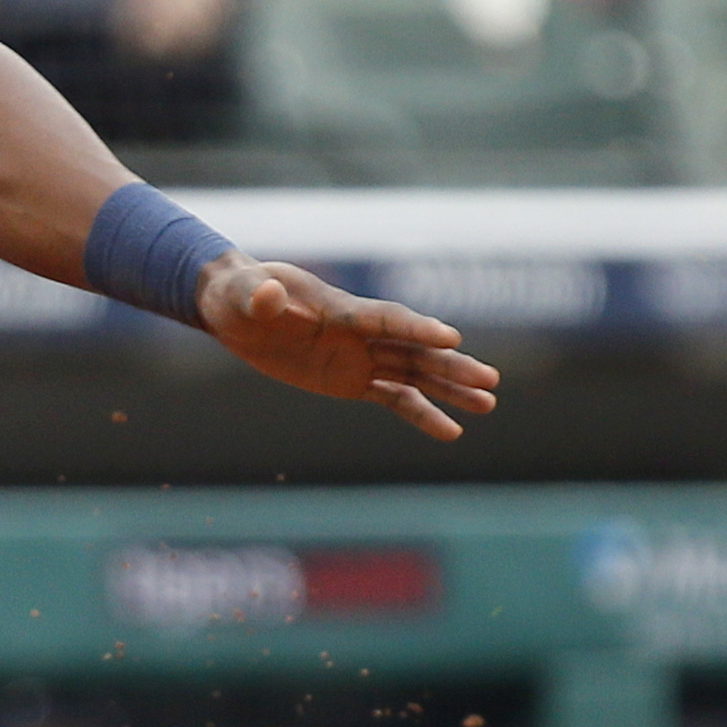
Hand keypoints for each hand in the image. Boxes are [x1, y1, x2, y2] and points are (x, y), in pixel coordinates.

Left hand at [195, 253, 500, 441]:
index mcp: (338, 309)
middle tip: (490, 380)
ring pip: (414, 373)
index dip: (417, 327)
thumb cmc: (238, 295)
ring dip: (450, 389)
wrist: (236, 309)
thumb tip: (269, 296)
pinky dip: (421, 414)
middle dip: (450, 364)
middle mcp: (358, 333)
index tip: (453, 337)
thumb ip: (258, 296)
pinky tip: (451, 432)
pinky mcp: (352, 379)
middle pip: (413, 349)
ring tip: (488, 404)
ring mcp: (359, 356)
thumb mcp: (241, 295)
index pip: (385, 319)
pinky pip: (393, 398)